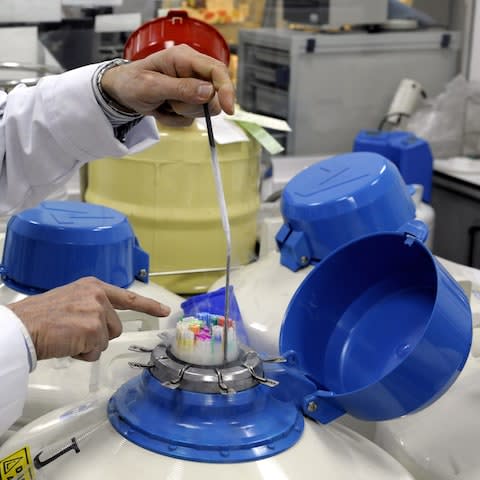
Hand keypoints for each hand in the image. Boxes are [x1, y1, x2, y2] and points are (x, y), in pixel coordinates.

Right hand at [7, 277, 169, 361]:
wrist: (22, 326)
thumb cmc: (40, 317)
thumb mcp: (72, 300)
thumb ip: (92, 306)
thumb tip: (105, 324)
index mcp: (94, 287)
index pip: (128, 297)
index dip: (148, 305)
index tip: (164, 310)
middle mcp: (99, 296)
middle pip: (115, 327)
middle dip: (98, 335)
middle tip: (73, 332)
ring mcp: (97, 312)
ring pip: (106, 340)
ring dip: (89, 345)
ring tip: (68, 337)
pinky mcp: (93, 329)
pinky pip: (96, 351)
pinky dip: (82, 354)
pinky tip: (67, 344)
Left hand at [101, 44, 234, 126]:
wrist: (122, 93)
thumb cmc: (132, 82)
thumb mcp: (152, 86)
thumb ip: (181, 88)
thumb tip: (208, 92)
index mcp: (185, 58)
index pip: (217, 71)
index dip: (226, 90)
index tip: (228, 109)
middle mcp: (193, 71)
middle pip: (214, 95)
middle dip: (194, 106)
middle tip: (171, 104)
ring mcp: (192, 88)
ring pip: (204, 109)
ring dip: (183, 113)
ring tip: (165, 104)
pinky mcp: (189, 102)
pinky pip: (193, 118)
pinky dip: (177, 119)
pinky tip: (165, 109)